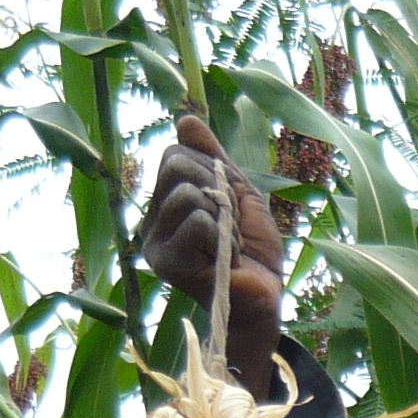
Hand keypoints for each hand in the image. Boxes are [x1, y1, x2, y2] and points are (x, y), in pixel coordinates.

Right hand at [138, 113, 284, 399]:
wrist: (264, 299)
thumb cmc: (254, 252)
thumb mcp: (239, 193)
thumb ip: (213, 158)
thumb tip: (185, 118)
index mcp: (166, 202)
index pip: (176, 153)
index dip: (212, 169)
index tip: (228, 203)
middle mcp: (153, 221)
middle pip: (176, 165)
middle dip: (217, 187)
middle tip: (229, 224)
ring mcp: (155, 243)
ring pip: (188, 193)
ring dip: (223, 217)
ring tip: (228, 245)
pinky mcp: (165, 263)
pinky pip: (197, 222)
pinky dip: (222, 237)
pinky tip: (223, 260)